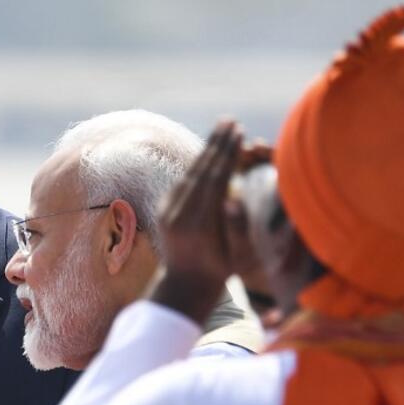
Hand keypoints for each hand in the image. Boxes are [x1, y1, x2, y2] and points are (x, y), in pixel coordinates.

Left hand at [151, 120, 245, 324]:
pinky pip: (183, 180)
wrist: (185, 284)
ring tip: (222, 128)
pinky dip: (197, 163)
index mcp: (198, 223)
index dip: (228, 154)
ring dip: (206, 149)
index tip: (239, 132)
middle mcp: (178, 213)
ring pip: (190, 172)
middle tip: (230, 120)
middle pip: (201, 170)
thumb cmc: (219, 271)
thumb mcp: (235, 256)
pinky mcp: (164, 208)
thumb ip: (236, 229)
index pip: (216, 179)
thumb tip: (234, 200)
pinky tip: (209, 151)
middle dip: (216, 144)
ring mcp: (168, 209)